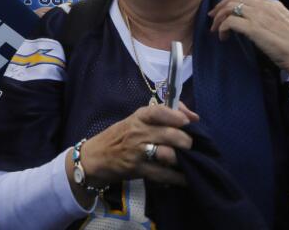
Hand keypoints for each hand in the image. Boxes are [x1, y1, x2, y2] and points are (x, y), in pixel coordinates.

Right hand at [80, 103, 197, 189]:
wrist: (95, 157)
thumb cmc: (119, 137)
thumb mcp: (136, 120)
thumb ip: (162, 115)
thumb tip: (193, 116)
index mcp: (139, 117)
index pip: (159, 111)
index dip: (176, 116)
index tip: (188, 122)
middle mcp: (138, 132)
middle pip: (169, 134)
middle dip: (186, 142)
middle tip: (191, 147)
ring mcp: (137, 152)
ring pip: (168, 154)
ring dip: (183, 160)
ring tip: (189, 162)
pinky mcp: (137, 170)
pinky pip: (163, 174)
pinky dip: (178, 178)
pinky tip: (185, 178)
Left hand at [210, 0, 288, 94]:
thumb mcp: (286, 26)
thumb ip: (274, 21)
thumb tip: (263, 26)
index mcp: (274, 4)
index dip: (233, 2)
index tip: (226, 11)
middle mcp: (265, 6)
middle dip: (221, 6)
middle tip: (213, 18)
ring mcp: (258, 16)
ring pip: (229, 7)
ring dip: (219, 18)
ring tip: (215, 29)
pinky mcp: (253, 28)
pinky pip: (229, 22)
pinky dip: (222, 28)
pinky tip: (223, 37)